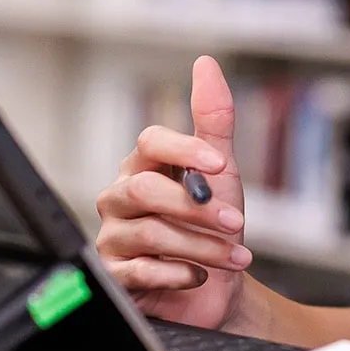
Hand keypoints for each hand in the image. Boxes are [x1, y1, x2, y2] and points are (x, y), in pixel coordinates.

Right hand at [95, 56, 252, 329]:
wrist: (220, 286)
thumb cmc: (214, 223)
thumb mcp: (220, 171)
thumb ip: (213, 119)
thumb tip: (205, 64)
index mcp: (143, 166)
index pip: (149, 142)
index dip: (184, 149)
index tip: (220, 164)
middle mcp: (121, 197)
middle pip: (146, 190)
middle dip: (196, 208)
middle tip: (235, 222)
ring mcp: (114, 236)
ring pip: (149, 233)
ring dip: (200, 246)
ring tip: (232, 256)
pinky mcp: (115, 275)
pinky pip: (139, 271)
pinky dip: (177, 274)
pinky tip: (198, 276)